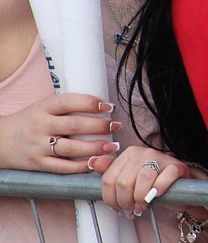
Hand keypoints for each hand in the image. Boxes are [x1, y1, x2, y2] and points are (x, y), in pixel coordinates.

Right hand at [0, 93, 119, 172]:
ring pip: (72, 148)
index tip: (109, 107)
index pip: (69, 102)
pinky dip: (81, 166)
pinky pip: (63, 167)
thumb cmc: (28, 121)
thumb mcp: (43, 107)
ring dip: (96, 148)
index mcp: (43, 108)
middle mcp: (40, 126)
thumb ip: (67, 107)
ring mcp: (38, 146)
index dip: (91, 103)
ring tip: (112, 146)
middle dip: (100, 127)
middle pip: (75, 126)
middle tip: (116, 126)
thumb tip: (100, 107)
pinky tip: (96, 162)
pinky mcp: (38, 164)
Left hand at [90, 146, 192, 216]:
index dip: (111, 199)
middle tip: (131, 208)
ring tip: (142, 206)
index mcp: (128, 154)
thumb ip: (109, 171)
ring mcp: (161, 158)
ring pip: (143, 178)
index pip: (109, 179)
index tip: (118, 206)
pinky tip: (155, 196)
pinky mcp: (176, 166)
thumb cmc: (150, 183)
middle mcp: (143, 152)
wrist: (177, 185)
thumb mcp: (128, 177)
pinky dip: (158, 190)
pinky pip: (164, 178)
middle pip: (124, 182)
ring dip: (140, 199)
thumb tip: (94, 162)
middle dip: (126, 202)